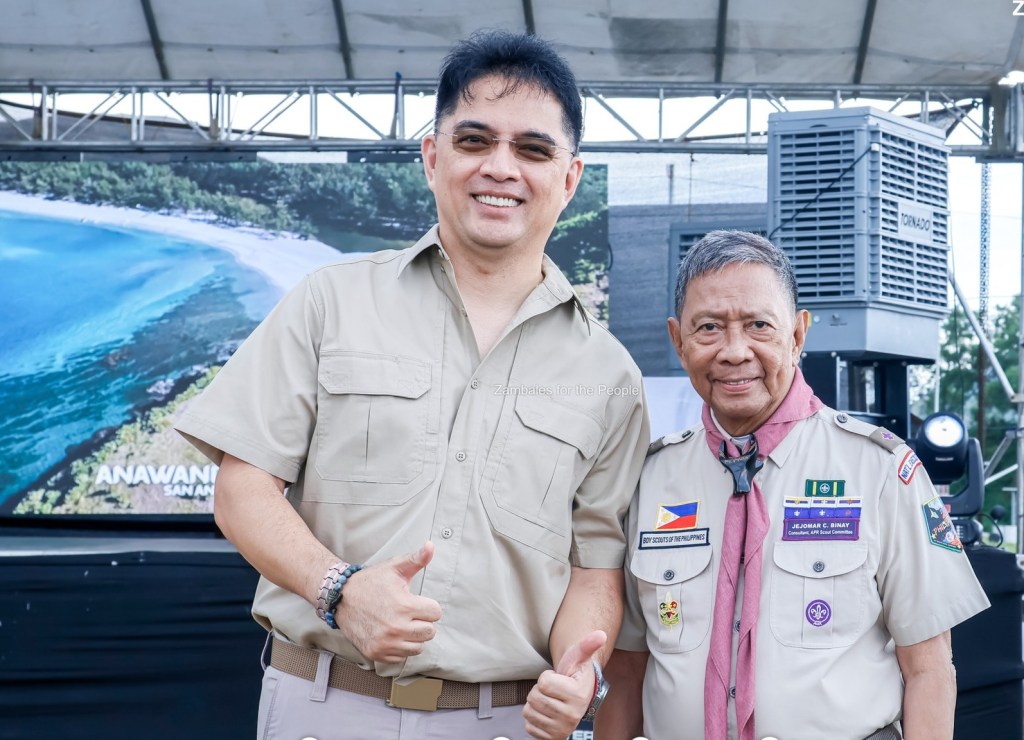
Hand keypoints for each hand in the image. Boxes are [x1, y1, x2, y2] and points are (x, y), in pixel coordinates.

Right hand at [336, 541, 441, 662]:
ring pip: (418, 648)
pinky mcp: (376, 653)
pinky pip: (401, 657)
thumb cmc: (371, 582)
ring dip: (413, 637)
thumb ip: (417, 558)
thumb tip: (431, 545)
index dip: (428, 605)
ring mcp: (385, 643)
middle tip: (409, 613)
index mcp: (404, 606)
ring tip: (401, 623)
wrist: (341, 598)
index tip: (416, 601)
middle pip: (430, 632)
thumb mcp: (394, 567)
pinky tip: (391, 634)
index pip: (436, 613)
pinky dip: (399, 648)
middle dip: (422, 621)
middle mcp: (396, 628)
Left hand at [523, 630, 606, 739]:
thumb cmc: (575, 676)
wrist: (576, 698)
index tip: (560, 679)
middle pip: (534, 697)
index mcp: (578, 696)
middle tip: (553, 690)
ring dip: (536, 704)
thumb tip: (601, 634)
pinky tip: (546, 713)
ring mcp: (561, 730)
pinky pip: (529, 725)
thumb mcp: (579, 657)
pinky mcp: (551, 738)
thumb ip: (587, 645)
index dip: (547, 676)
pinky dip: (534, 718)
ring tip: (550, 700)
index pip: (543, 682)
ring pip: (529, 711)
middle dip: (540, 690)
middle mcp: (571, 716)